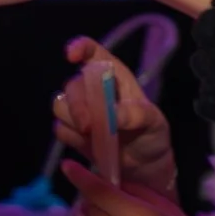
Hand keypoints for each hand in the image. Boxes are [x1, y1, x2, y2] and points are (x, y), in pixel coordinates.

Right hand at [54, 40, 176, 201]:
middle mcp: (93, 89)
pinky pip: (60, 129)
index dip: (80, 48)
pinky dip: (71, 138)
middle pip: (72, 86)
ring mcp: (81, 111)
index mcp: (114, 76)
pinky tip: (89, 144)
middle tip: (89, 127)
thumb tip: (112, 114)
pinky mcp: (73, 131)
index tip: (71, 56)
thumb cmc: (152, 135)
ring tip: (93, 135)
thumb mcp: (154, 123)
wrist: (145, 167)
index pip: (93, 52)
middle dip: (77, 105)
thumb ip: (136, 114)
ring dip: (73, 121)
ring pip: (60, 106)